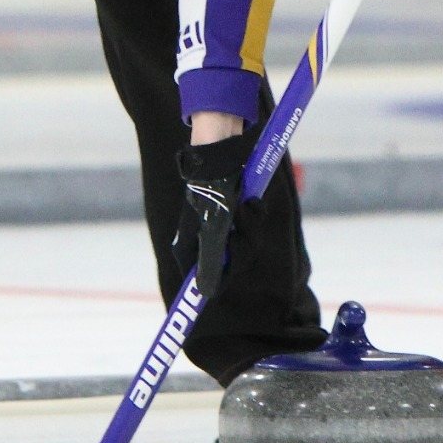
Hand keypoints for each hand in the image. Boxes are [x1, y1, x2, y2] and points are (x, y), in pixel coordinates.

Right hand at [172, 124, 258, 297]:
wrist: (222, 149)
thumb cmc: (214, 189)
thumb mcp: (214, 228)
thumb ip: (212, 261)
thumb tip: (204, 293)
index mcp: (189, 246)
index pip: (206, 278)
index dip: (222, 278)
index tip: (231, 274)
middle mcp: (202, 238)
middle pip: (232, 259)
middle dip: (244, 243)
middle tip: (242, 225)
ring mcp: (218, 223)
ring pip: (245, 240)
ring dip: (251, 225)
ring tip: (248, 204)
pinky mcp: (232, 209)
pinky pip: (250, 223)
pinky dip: (254, 214)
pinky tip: (252, 200)